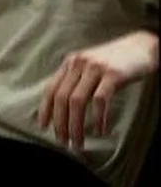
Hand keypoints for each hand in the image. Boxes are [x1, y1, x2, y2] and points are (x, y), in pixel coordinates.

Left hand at [39, 31, 158, 149]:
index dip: (45, 109)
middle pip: (61, 98)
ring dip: (75, 125)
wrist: (143, 45)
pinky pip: (100, 100)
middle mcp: (78, 64)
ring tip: (78, 141)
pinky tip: (99, 130)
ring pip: (77, 101)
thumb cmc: (116, 60)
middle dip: (60, 123)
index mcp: (70, 63)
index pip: (50, 88)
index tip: (43, 126)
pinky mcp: (113, 74)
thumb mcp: (90, 66)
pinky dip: (98, 118)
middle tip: (63, 141)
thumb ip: (76, 80)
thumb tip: (64, 107)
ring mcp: (95, 68)